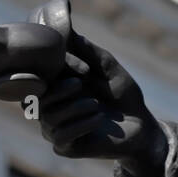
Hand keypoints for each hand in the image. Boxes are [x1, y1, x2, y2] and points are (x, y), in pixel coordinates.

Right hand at [34, 27, 166, 176]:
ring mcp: (57, 128)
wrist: (141, 124)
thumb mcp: (108, 67)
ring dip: (73, 108)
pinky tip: (97, 118)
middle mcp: (52, 107)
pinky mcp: (66, 147)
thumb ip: (88, 51)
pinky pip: (60, 137)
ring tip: (95, 104)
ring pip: (48, 118)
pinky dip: (79, 125)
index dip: (49, 72)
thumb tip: (69, 29)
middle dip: (57, 90)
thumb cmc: (122, 94)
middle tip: (80, 83)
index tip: (75, 68)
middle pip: (36, 99)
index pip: (37, 79)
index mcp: (57, 86)